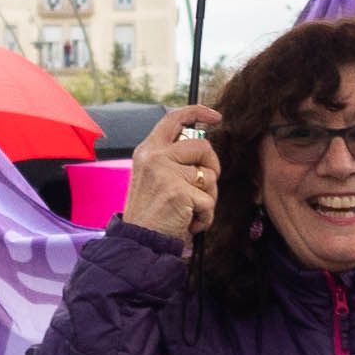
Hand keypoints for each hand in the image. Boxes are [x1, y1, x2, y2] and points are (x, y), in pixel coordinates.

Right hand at [124, 104, 225, 243]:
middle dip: (212, 167)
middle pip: (202, 146)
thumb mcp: (153, 177)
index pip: (174, 118)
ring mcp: (166, 173)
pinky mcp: (179, 191)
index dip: (198, 112)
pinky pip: (209, 201)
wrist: (138, 241)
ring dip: (208, 198)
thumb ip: (172, 159)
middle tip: (204, 186)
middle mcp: (155, 156)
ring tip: (189, 210)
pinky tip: (189, 223)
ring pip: (209, 176)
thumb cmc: (150, 213)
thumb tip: (203, 148)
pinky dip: (205, 217)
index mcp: (148, 150)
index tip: (215, 117)